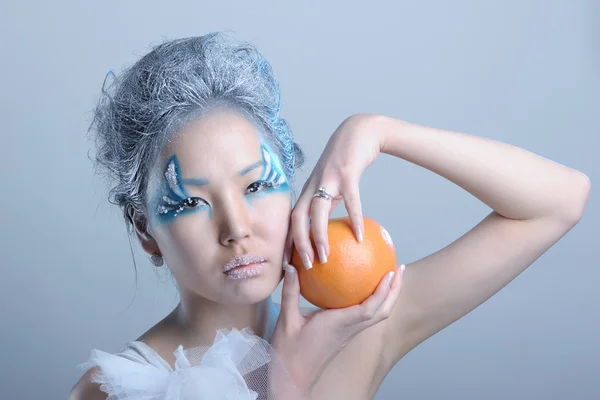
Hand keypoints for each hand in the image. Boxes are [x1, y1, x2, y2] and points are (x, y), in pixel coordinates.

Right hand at [270, 262, 404, 395]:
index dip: (383, 291)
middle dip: (394, 290)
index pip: (368, 309)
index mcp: (339, 324)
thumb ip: (291, 292)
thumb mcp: (287, 319)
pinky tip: (366, 287)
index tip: (391, 272)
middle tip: (400, 268)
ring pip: (377, 315)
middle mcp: (349, 329)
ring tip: (391, 274)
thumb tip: (291, 266)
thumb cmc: (290, 352)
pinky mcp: (346, 334)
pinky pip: (366, 315)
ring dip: (388, 296)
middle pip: (382, 311)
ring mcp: (349, 333)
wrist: (293, 377)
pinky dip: (374, 300)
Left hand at [284, 114, 384, 268]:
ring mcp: (328, 178)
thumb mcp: (333, 183)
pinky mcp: (347, 173)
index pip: (291, 218)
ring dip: (319, 237)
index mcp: (308, 189)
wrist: (360, 130)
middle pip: (297, 217)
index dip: (287, 240)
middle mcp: (313, 184)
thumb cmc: (347, 159)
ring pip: (317, 212)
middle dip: (298, 244)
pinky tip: (359, 236)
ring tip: (325, 258)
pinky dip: (354, 219)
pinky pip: (351, 201)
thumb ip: (329, 202)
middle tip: (306, 267)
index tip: (289, 263)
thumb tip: (329, 228)